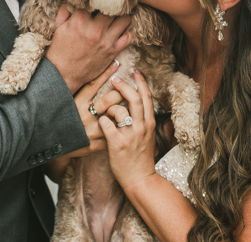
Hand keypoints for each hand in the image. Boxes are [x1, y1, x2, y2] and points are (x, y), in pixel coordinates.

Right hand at [44, 59, 124, 181]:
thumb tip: (87, 71)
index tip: (118, 64)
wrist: (52, 147)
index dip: (106, 73)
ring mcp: (90, 131)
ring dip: (123, 112)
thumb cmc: (62, 120)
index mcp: (76, 103)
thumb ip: (80, 91)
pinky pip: (112, 136)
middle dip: (120, 93)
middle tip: (128, 88)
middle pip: (108, 100)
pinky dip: (119, 131)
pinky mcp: (94, 145)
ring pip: (113, 118)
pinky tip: (126, 127)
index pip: (93, 85)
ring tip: (131, 108)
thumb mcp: (68, 102)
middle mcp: (83, 116)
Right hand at [46, 5, 131, 93]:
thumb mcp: (58, 27)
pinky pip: (129, 37)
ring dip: (123, 14)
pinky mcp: (112, 51)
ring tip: (121, 12)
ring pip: (125, 19)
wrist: (62, 74)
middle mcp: (95, 29)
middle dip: (113, 1)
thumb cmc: (59, 50)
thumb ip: (65, 10)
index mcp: (80, 21)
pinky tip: (123, 28)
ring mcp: (106, 40)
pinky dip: (128, 31)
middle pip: (113, 6)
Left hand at [98, 71, 157, 193]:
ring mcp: (129, 135)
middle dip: (123, 85)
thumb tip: (138, 103)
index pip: (147, 97)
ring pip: (118, 109)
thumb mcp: (148, 136)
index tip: (136, 71)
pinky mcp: (117, 144)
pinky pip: (105, 124)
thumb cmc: (140, 156)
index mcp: (149, 123)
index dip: (141, 82)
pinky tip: (101, 125)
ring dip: (110, 107)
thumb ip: (143, 120)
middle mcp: (141, 127)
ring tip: (106, 113)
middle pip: (134, 98)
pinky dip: (101, 121)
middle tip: (115, 79)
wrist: (140, 179)